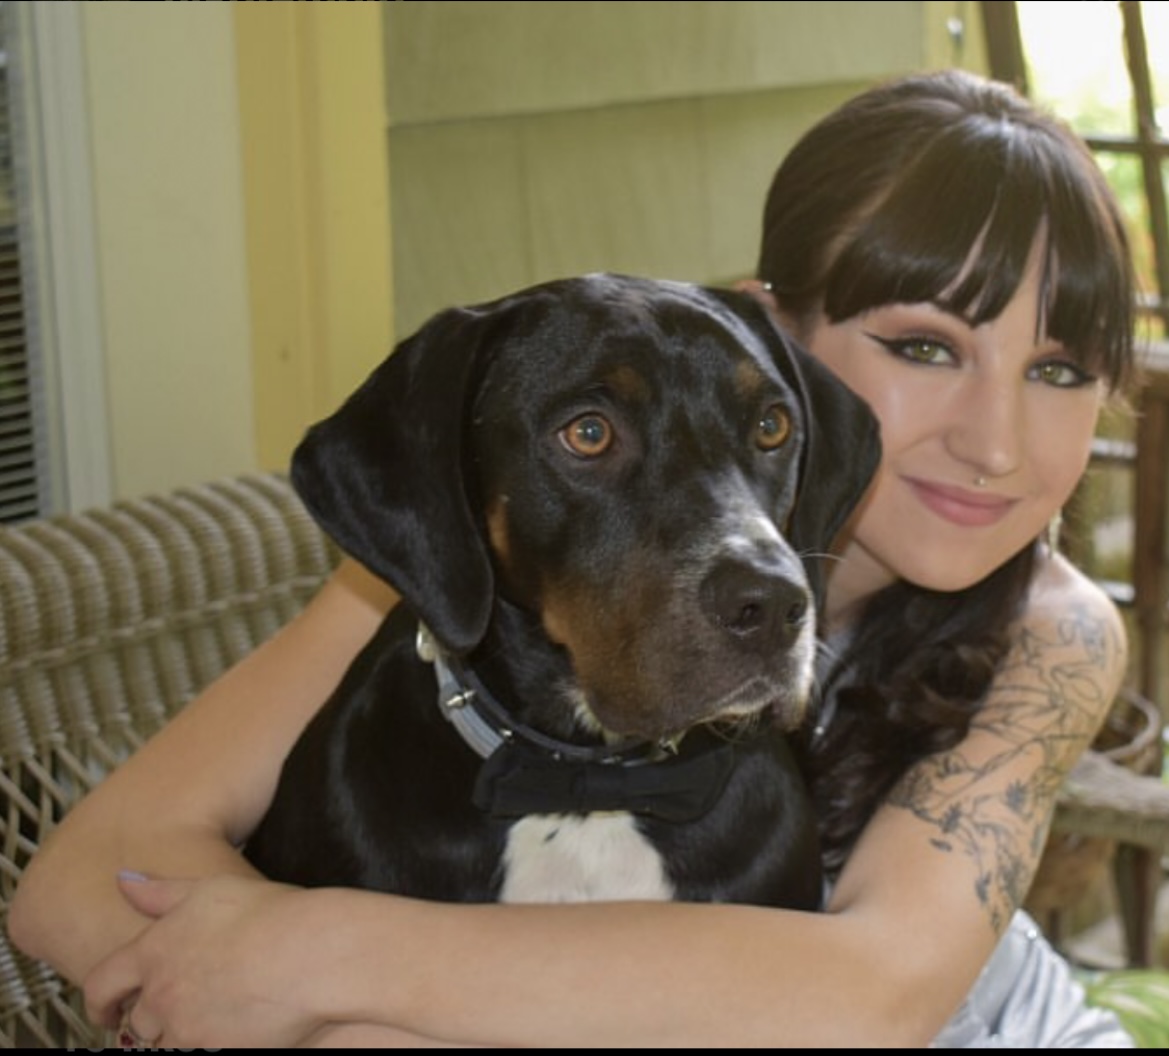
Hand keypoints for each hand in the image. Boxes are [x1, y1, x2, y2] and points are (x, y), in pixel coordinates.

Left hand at [84, 872, 330, 1047]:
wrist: (312, 953)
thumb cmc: (268, 913)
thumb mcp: (211, 889)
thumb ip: (161, 892)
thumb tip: (122, 881)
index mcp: (153, 951)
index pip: (101, 985)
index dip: (99, 1001)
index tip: (107, 1010)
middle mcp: (161, 994)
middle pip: (137, 1021)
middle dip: (154, 1018)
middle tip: (181, 1008)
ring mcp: (186, 1029)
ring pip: (165, 1046)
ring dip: (179, 1037)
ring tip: (209, 1020)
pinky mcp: (214, 1053)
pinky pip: (198, 1054)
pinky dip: (207, 1046)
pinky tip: (232, 1032)